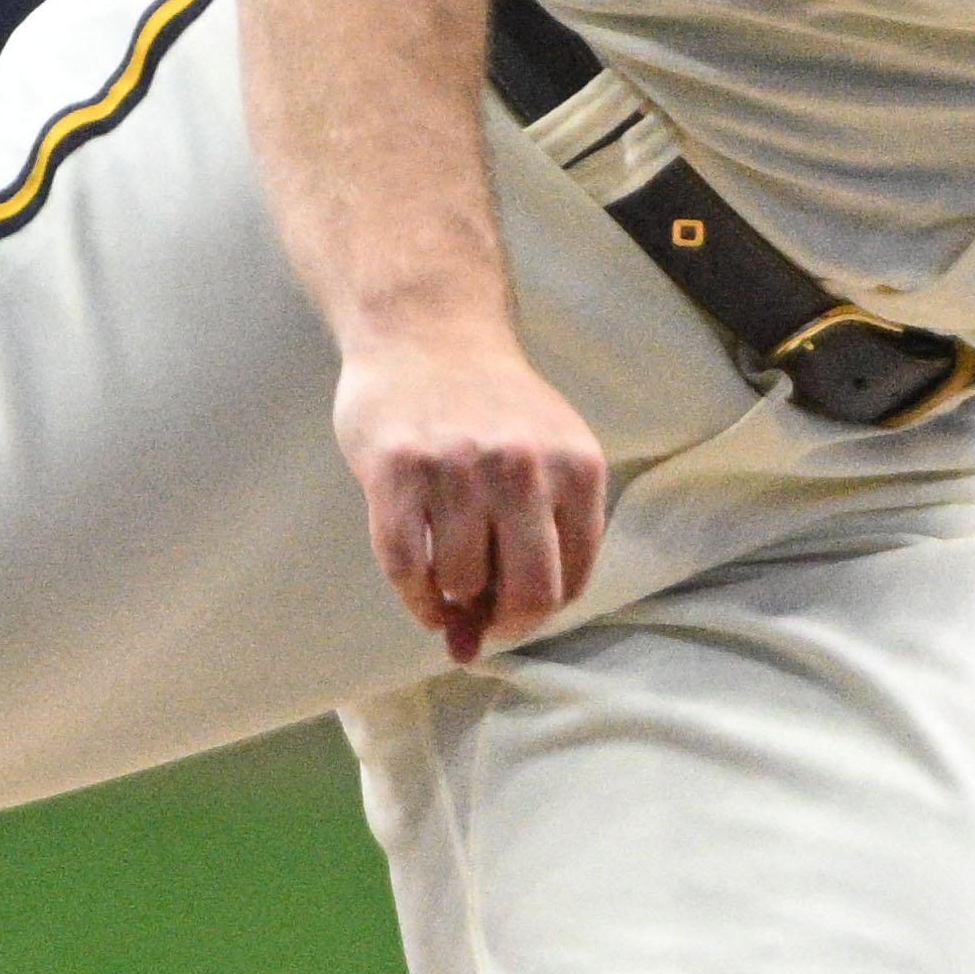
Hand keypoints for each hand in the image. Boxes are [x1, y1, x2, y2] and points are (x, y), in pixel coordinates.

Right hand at [332, 324, 608, 661]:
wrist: (426, 332)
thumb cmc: (490, 406)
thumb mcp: (543, 456)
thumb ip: (535, 540)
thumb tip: (480, 642)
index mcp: (576, 467)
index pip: (571, 580)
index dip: (538, 611)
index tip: (513, 610)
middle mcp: (524, 469)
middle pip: (527, 594)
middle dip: (503, 621)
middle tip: (481, 618)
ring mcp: (458, 469)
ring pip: (461, 582)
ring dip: (453, 598)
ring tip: (448, 579)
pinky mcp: (398, 471)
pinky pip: (405, 567)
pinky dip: (414, 598)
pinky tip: (422, 596)